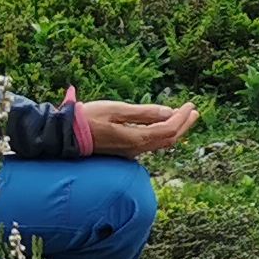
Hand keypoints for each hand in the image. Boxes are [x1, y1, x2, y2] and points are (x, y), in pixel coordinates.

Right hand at [78, 98, 199, 157]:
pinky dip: (161, 133)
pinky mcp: (124, 150)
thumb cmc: (88, 118)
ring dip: (174, 129)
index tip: (190, 105)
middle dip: (184, 125)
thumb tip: (168, 112)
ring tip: (183, 116)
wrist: (65, 134)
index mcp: (136, 139)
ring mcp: (130, 152)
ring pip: (160, 143)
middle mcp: (136, 149)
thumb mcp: (117, 110)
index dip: (182, 118)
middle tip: (194, 112)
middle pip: (168, 140)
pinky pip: (150, 143)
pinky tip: (162, 124)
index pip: (168, 130)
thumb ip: (143, 113)